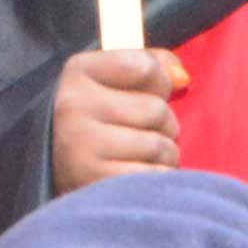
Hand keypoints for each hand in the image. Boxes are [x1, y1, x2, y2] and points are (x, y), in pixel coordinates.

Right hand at [50, 45, 189, 192]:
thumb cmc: (101, 119)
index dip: (161, 83)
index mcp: (78, 71)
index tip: (148, 94)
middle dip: (165, 125)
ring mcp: (80, 146)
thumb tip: (182, 78)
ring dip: (165, 156)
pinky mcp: (94, 182)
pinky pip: (153, 176)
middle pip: (156, 110)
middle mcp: (72, 105)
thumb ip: (153, 65)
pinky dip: (156, 178)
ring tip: (143, 157)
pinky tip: (137, 176)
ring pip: (158, 146)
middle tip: (145, 133)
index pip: (145, 67)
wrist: (65, 171)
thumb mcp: (117, 80)